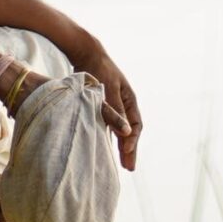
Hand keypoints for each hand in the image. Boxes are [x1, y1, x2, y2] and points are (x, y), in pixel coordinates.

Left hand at [63, 31, 141, 169]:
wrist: (86, 53)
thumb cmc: (99, 70)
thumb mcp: (108, 91)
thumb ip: (116, 111)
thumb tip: (126, 133)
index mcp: (130, 99)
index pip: (136, 125)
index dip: (132, 141)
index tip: (126, 153)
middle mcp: (125, 103)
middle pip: (130, 131)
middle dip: (130, 149)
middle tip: (129, 168)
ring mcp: (115, 105)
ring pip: (121, 130)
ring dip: (122, 146)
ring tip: (123, 164)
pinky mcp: (104, 105)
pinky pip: (111, 126)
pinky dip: (111, 138)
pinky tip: (107, 148)